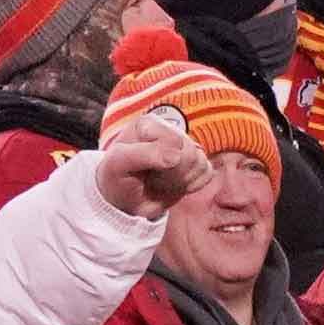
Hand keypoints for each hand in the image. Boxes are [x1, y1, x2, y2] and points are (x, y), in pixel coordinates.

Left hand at [86, 97, 209, 216]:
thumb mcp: (118, 164)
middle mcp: (170, 130)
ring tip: (158, 181)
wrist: (123, 201)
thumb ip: (144, 155)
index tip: (140, 169)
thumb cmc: (116, 177)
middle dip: (170, 173)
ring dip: (179, 181)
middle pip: (189, 153)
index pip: (173, 141)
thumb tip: (175, 155)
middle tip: (149, 178)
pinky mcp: (196, 163)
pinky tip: (173, 184)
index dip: (161, 162)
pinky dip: (191, 185)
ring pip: (200, 163)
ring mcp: (185, 147)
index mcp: (150, 123)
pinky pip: (207, 173)